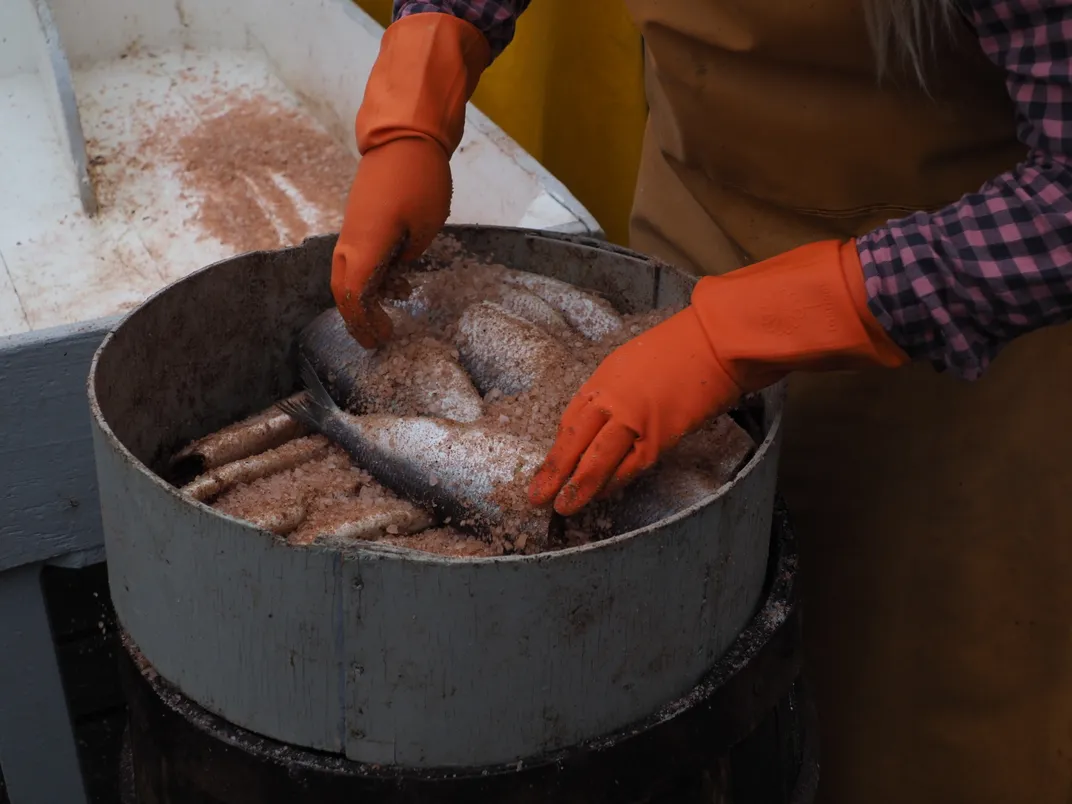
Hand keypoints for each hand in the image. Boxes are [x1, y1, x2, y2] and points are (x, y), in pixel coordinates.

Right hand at [331, 137, 450, 347]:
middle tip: (379, 336)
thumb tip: (397, 269)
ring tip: (392, 310)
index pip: (354, 295)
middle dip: (358, 317)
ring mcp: (352, 229)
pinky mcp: (359, 221)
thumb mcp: (427, 226)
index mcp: (366, 244)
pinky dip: (371, 275)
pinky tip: (397, 279)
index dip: (364, 322)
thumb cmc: (420, 179)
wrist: (403, 136)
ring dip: (366, 297)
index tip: (381, 338)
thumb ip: (408, 255)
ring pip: (348, 274)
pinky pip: (357, 257)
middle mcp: (351, 240)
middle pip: (343, 289)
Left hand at [528, 308, 740, 515]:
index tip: (548, 467)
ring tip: (564, 507)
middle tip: (537, 498)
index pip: (570, 421)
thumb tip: (601, 420)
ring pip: (596, 461)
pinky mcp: (658, 439)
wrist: (713, 344)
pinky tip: (602, 495)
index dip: (558, 448)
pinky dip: (614, 483)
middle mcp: (611, 401)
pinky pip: (629, 467)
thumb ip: (612, 392)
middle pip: (574, 442)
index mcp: (602, 381)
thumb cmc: (678, 349)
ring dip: (579, 487)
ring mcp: (632, 421)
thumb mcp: (630, 362)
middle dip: (554, 473)